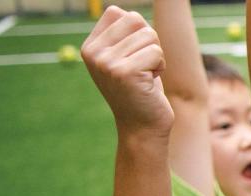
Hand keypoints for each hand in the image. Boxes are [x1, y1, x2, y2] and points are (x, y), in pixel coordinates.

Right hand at [81, 6, 172, 133]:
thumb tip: (128, 12)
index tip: (134, 54)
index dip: (137, 31)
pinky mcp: (124, 72)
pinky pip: (156, 52)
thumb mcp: (125, 58)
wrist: (141, 127)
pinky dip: (160, 66)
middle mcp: (93, 53)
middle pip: (135, 19)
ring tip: (145, 75)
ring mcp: (106, 62)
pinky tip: (150, 82)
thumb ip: (123, 34)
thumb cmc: (140, 89)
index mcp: (90, 46)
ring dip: (156, 56)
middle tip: (143, 65)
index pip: (119, 12)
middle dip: (149, 41)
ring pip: (149, 35)